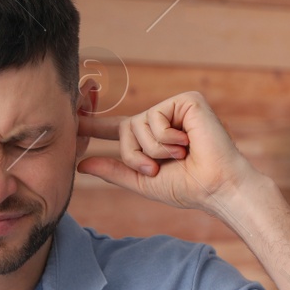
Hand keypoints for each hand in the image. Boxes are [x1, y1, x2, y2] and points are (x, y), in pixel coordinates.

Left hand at [75, 92, 258, 213]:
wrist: (217, 187)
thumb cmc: (187, 188)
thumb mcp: (143, 182)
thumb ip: (114, 171)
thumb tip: (81, 164)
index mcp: (152, 138)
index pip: (118, 129)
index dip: (94, 124)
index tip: (72, 117)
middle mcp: (162, 120)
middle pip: (125, 129)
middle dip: (136, 155)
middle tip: (159, 168)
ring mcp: (174, 108)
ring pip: (138, 124)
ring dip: (155, 150)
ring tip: (180, 155)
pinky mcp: (186, 101)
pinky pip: (156, 118)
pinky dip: (167, 139)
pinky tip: (188, 143)